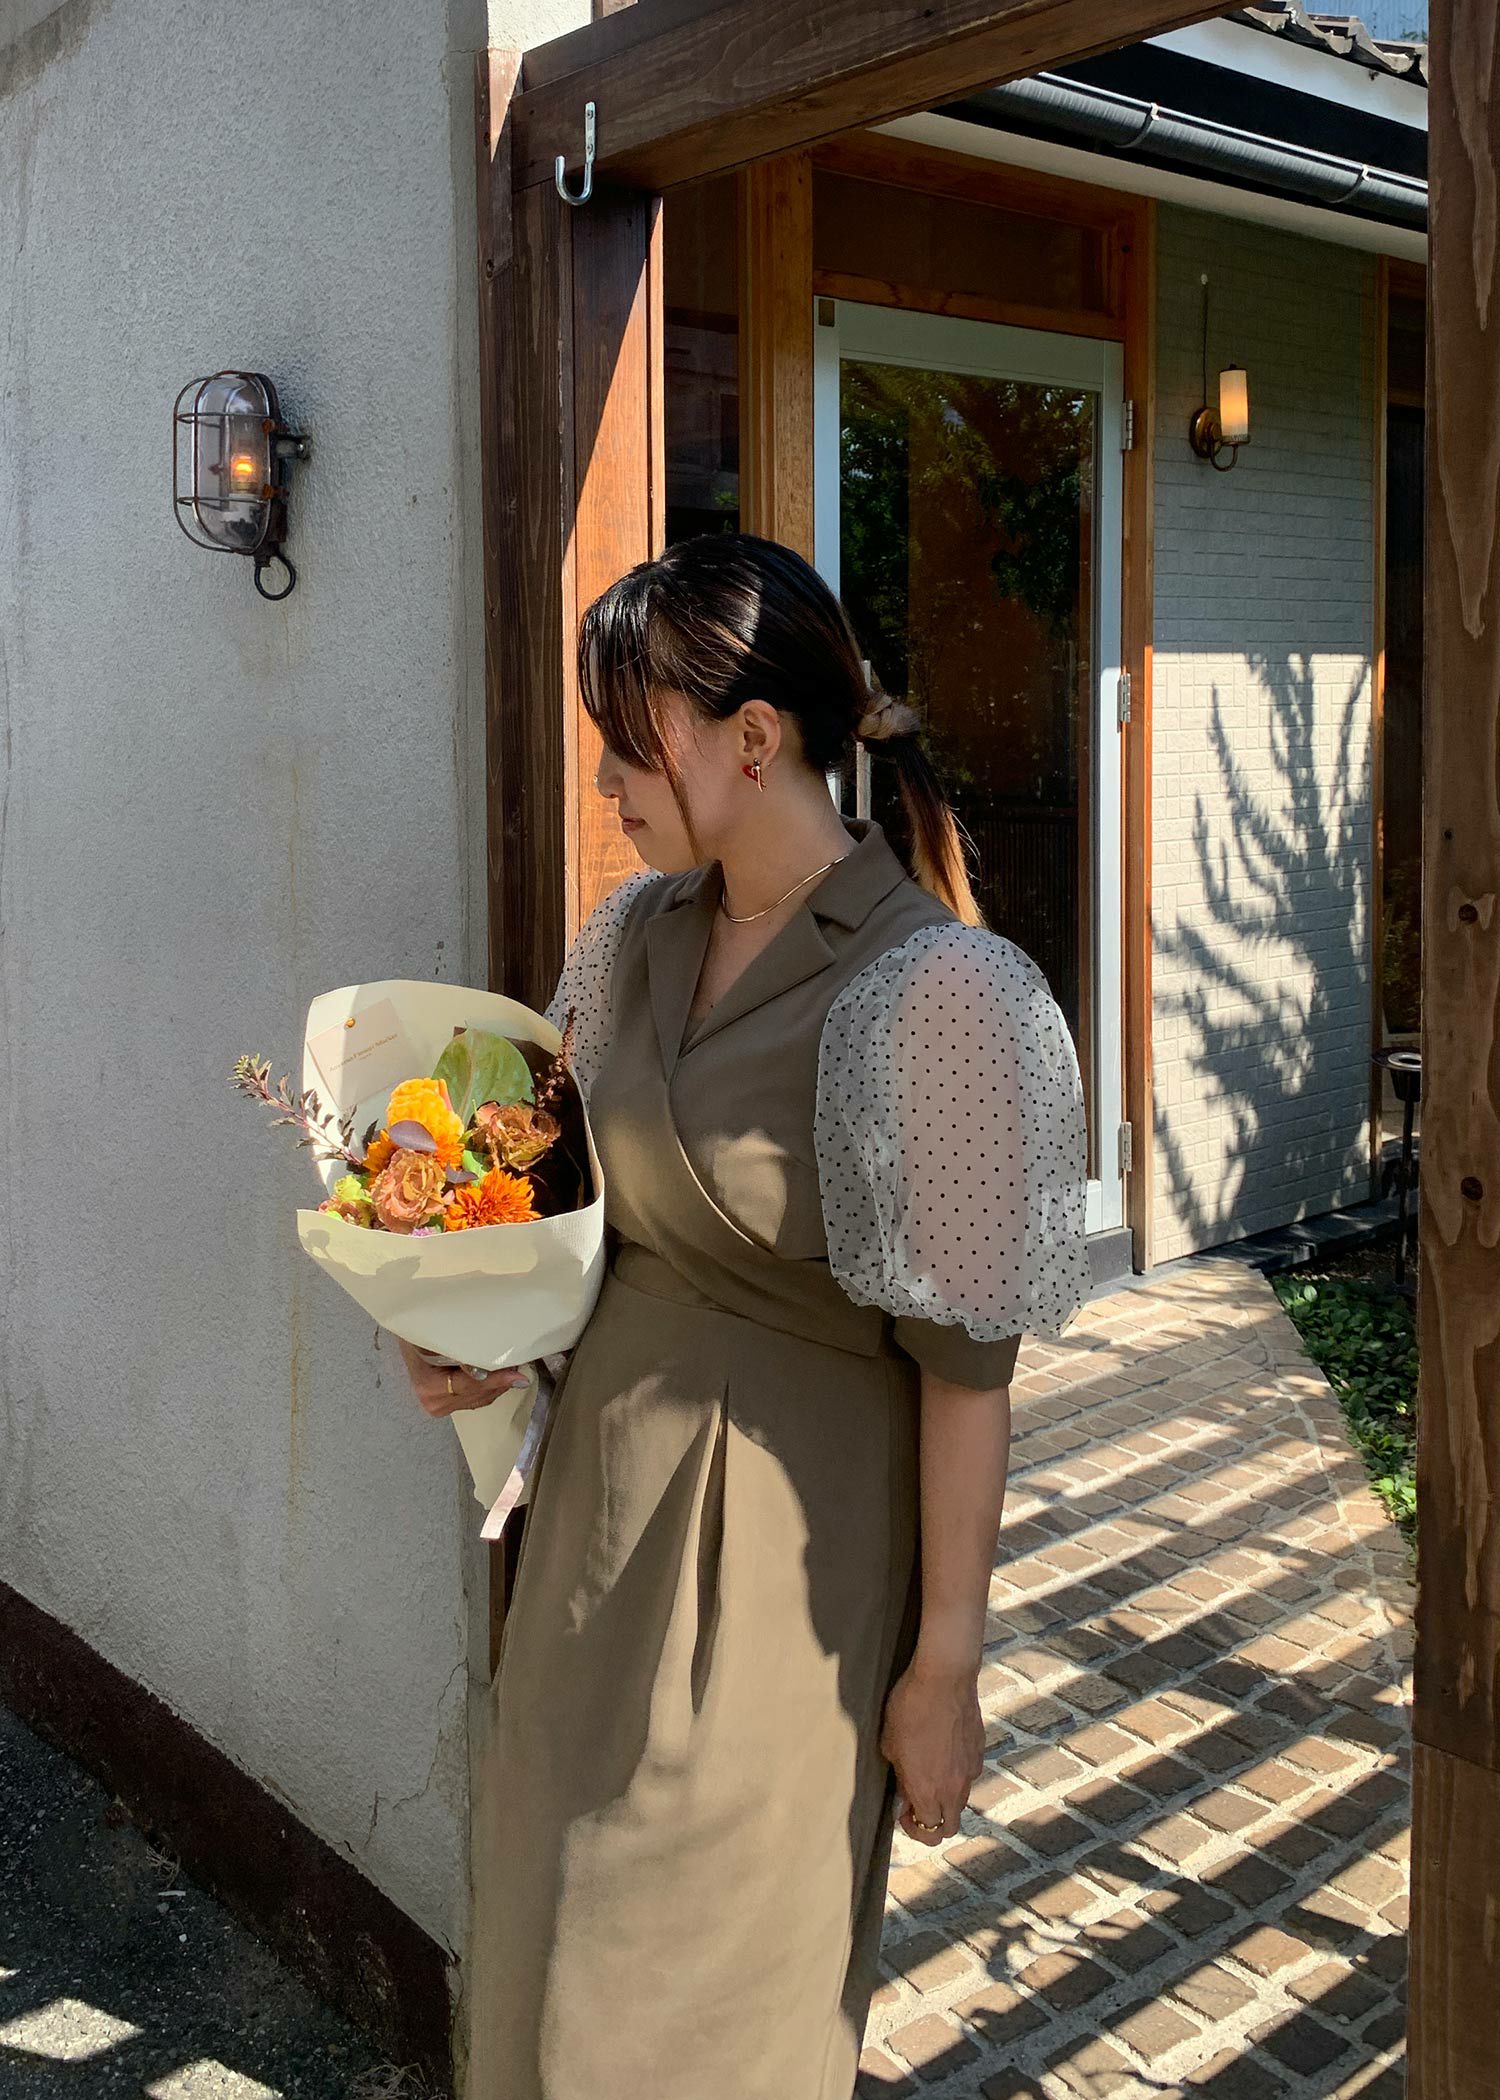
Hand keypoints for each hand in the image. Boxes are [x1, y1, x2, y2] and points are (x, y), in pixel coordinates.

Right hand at [397, 1338, 531, 1417]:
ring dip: (499, 1383)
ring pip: (482, 1398)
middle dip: (501, 1380)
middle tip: (520, 1362)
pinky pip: (478, 1399)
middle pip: (480, 1394)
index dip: (495, 1379)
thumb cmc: (420, 1332)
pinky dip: (492, 1386)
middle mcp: (434, 1402)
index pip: (470, 1385)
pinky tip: (501, 1373)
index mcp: (429, 1387)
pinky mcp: (449, 1405)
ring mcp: (441, 1406)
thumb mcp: (436, 1335)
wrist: (409, 1339)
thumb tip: (485, 1360)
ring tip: (514, 1366)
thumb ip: (458, 1348)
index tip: (516, 1374)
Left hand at [880, 1655, 984, 1846]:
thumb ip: (899, 1777)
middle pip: (949, 1826)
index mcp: (928, 1791)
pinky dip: (957, 1772)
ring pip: (961, 1800)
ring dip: (946, 1797)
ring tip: (930, 1772)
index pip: (928, 1832)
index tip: (903, 1811)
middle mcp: (953, 1788)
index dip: (913, 1827)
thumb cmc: (910, 1708)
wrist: (944, 1677)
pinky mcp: (980, 1751)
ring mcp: (971, 1770)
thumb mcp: (891, 1744)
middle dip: (933, 1823)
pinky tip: (944, 1749)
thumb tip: (904, 1792)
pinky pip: (969, 1773)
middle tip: (917, 1802)